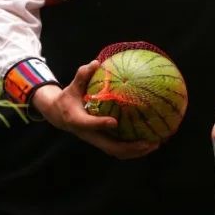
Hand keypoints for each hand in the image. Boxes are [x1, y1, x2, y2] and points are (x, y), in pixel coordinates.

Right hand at [31, 59, 158, 159]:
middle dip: (130, 147)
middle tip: (149, 142)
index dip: (100, 124)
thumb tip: (96, 62)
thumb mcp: (72, 87)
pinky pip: (119, 148)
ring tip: (155, 144)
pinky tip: (149, 142)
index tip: (114, 122)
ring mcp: (97, 140)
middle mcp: (89, 135)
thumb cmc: (68, 99)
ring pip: (117, 152)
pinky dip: (134, 148)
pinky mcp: (102, 141)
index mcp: (77, 121)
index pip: (88, 124)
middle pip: (110, 147)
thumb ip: (82, 75)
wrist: (59, 116)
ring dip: (136, 151)